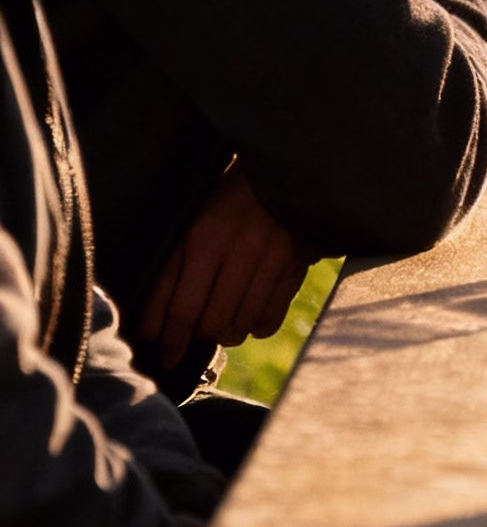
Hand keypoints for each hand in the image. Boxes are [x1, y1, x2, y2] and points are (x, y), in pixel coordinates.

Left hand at [140, 163, 311, 367]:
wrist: (281, 171)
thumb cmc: (226, 199)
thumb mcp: (190, 225)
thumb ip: (169, 274)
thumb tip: (152, 327)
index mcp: (203, 240)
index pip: (180, 308)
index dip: (170, 339)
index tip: (166, 355)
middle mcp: (238, 253)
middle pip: (211, 323)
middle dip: (199, 336)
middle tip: (196, 333)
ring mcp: (271, 261)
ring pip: (241, 325)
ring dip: (228, 333)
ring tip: (223, 323)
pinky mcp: (296, 266)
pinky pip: (272, 319)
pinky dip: (257, 327)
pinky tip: (251, 316)